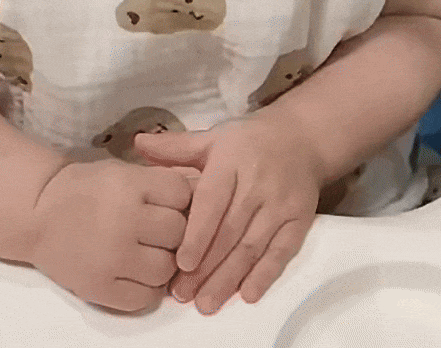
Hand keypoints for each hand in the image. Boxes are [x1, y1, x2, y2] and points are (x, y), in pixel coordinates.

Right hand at [30, 158, 192, 311]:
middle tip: (161, 230)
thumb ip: (161, 182)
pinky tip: (137, 273)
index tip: (171, 202)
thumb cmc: (87, 188)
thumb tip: (204, 192)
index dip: (182, 198)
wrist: (38, 213)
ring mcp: (112, 257)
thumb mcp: (125, 171)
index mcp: (130, 186)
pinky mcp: (100, 288)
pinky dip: (148, 289)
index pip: (182, 194)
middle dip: (176, 231)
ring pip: (167, 268)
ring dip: (164, 262)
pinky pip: (145, 298)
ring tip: (148, 252)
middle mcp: (124, 220)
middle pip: (179, 232)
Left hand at [133, 115, 323, 313]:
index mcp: (232, 159)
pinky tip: (248, 294)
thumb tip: (138, 142)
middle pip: (230, 230)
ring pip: (253, 245)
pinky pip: (282, 250)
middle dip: (206, 266)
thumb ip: (176, 147)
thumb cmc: (248, 141)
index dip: (198, 234)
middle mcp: (258, 182)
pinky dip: (266, 274)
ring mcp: (281, 202)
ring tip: (206, 303)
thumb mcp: (213, 138)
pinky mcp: (300, 218)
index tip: (181, 263)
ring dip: (230, 277)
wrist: (302, 137)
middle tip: (182, 295)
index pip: (213, 200)